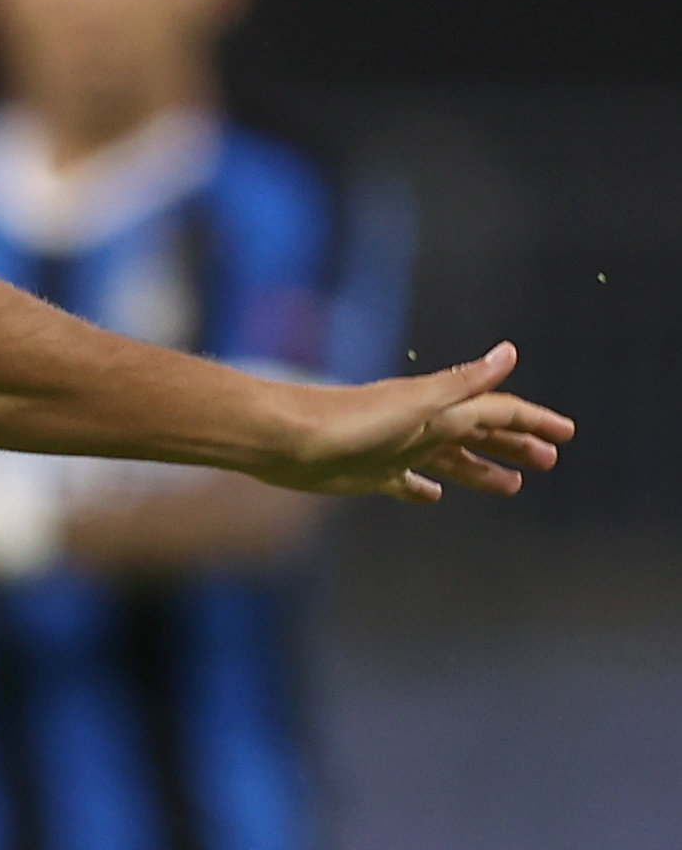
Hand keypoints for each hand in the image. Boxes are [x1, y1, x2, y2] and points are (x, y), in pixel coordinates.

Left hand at [255, 343, 571, 501]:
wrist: (283, 438)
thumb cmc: (349, 420)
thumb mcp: (416, 403)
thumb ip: (462, 384)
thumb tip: (509, 352)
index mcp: (438, 409)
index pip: (498, 412)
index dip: (533, 421)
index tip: (566, 434)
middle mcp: (421, 426)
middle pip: (479, 435)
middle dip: (516, 445)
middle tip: (549, 461)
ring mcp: (395, 450)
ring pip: (449, 460)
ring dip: (481, 469)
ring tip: (512, 487)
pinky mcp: (366, 473)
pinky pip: (404, 481)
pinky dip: (423, 487)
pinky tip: (433, 497)